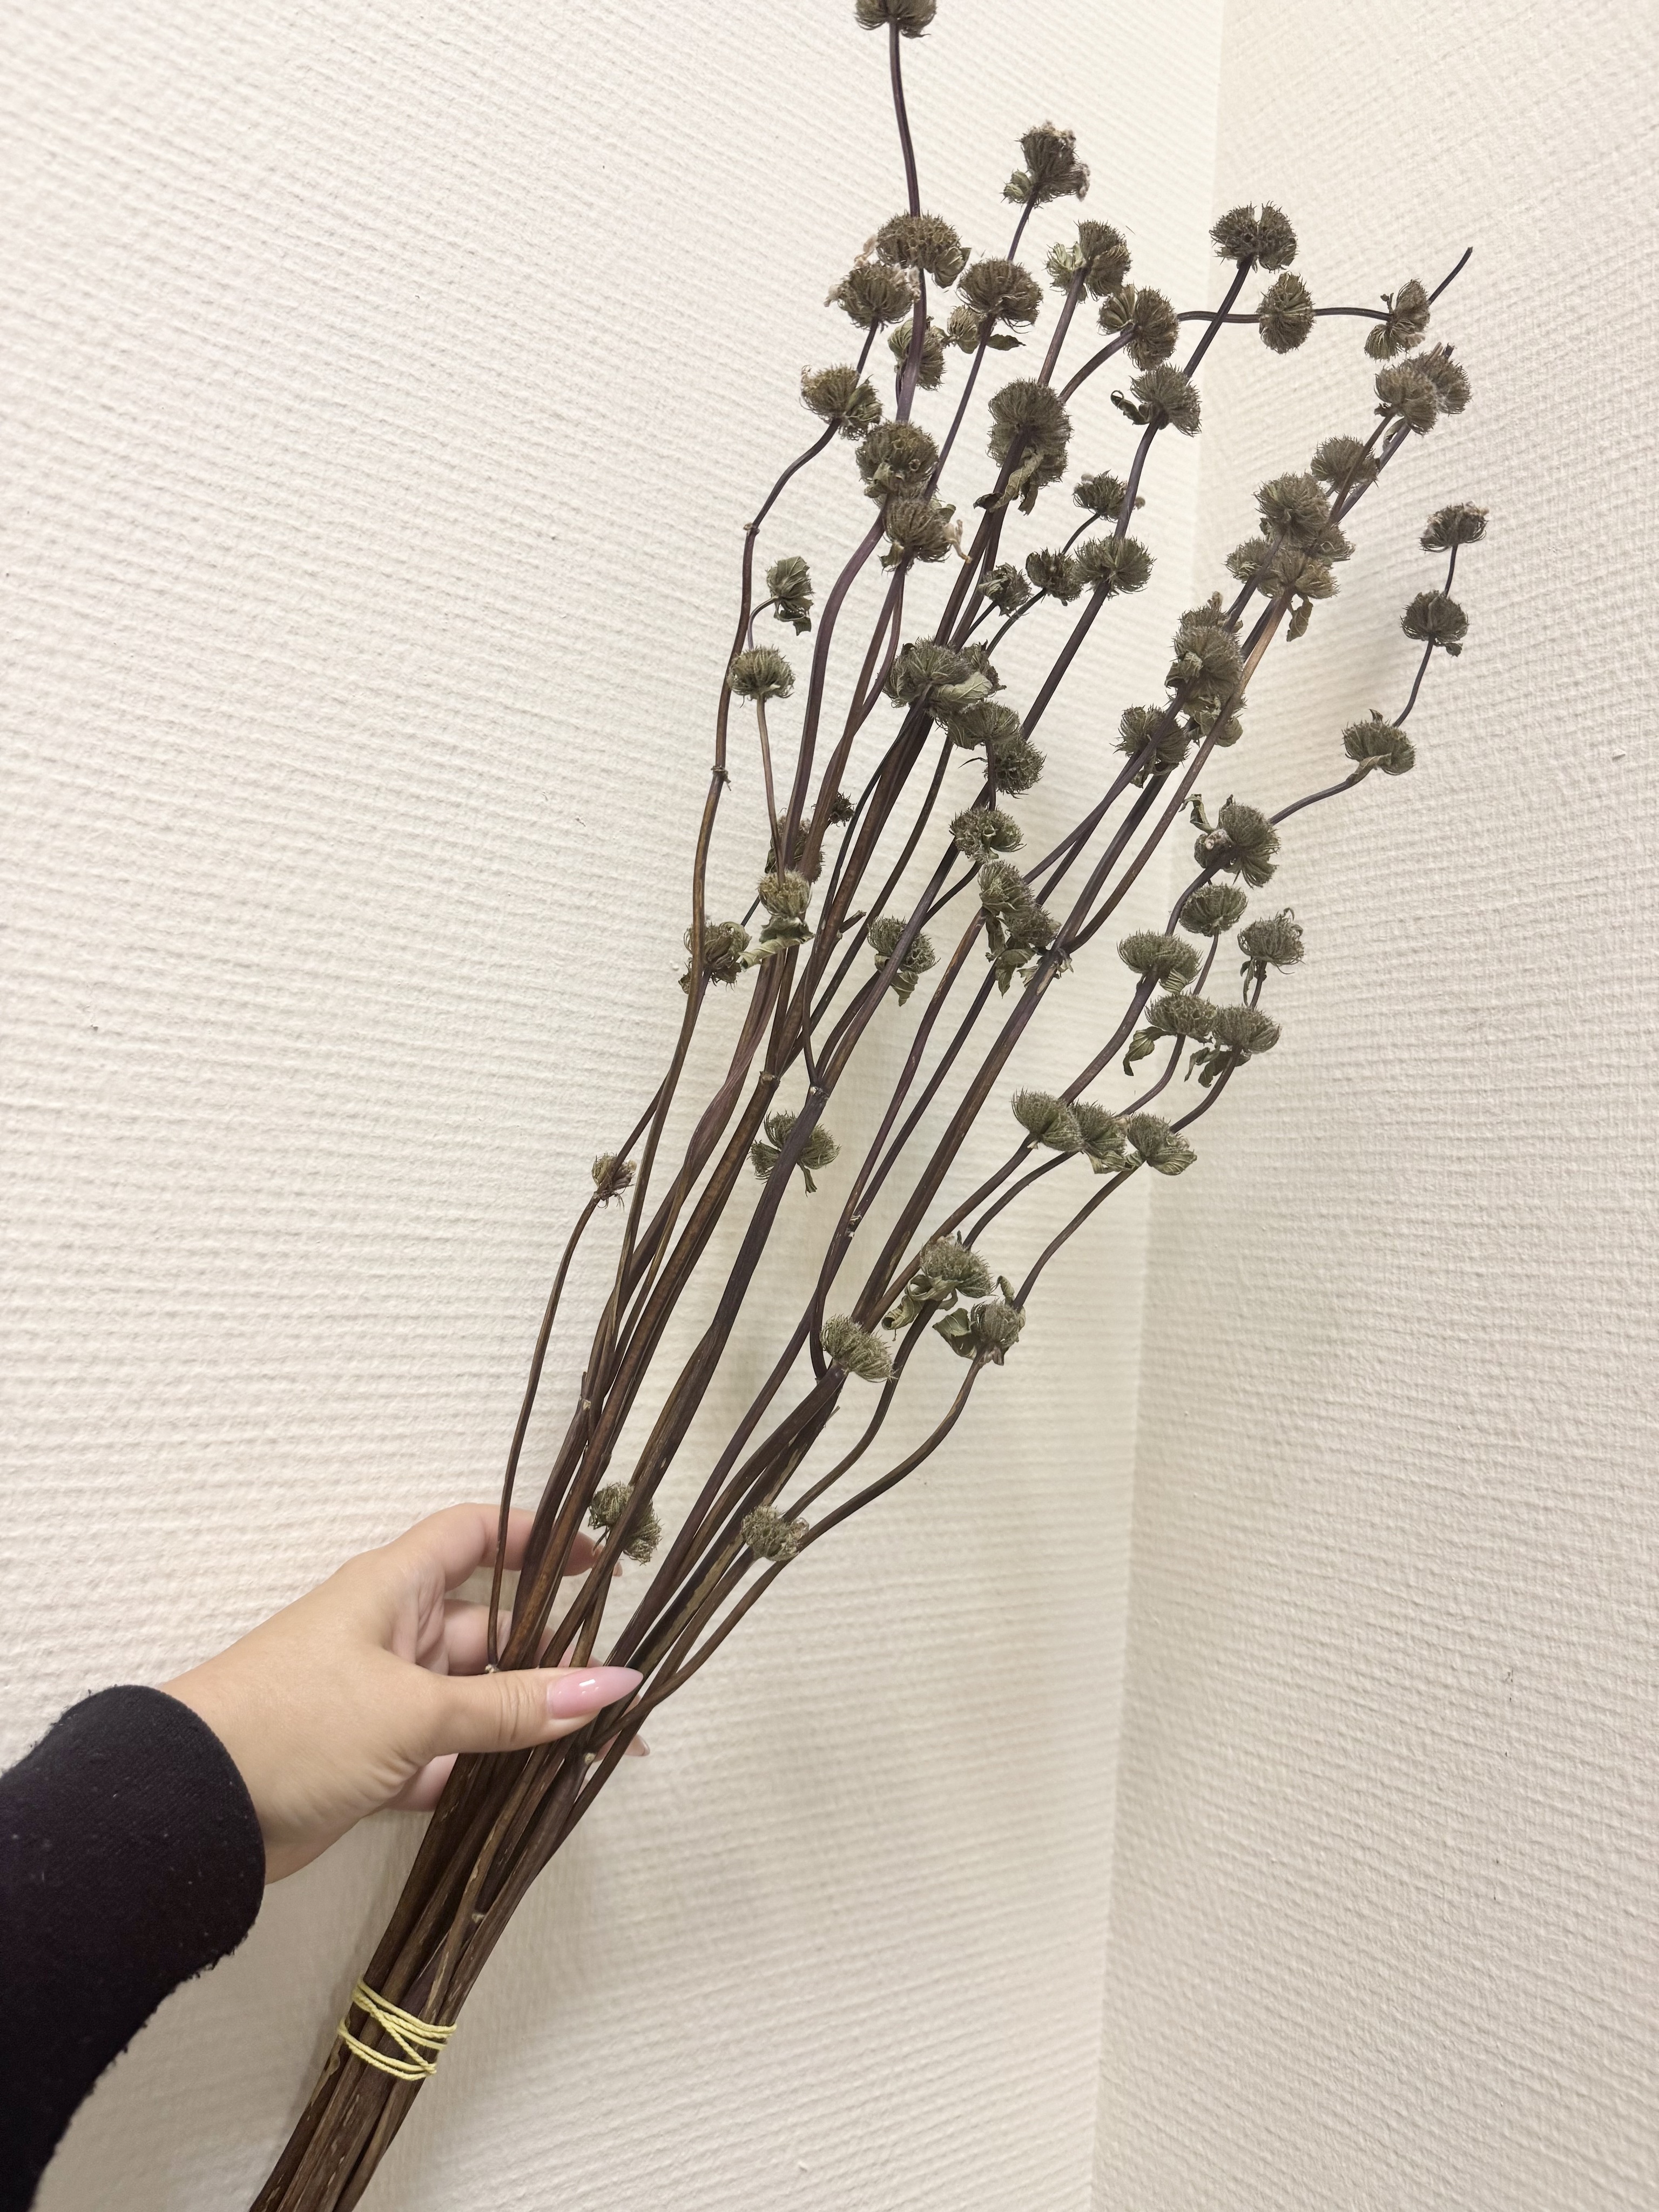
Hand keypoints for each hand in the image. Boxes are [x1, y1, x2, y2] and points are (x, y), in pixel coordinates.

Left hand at [164, 1504, 642, 1881]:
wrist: (193, 1812)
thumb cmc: (296, 1724)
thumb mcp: (416, 1709)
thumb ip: (514, 1705)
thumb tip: (611, 1685)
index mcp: (394, 1588)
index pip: (474, 1535)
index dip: (533, 1537)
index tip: (596, 1560)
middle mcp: (391, 1634)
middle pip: (487, 1628)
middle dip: (549, 1655)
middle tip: (616, 1688)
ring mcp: (381, 1700)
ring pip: (472, 1699)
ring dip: (524, 1723)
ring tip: (596, 1747)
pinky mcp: (372, 1762)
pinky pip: (447, 1756)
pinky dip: (484, 1771)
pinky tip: (535, 1792)